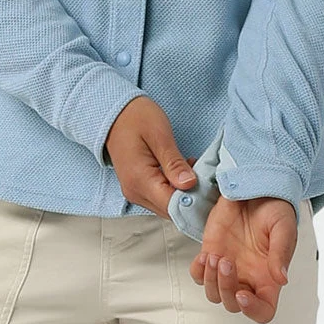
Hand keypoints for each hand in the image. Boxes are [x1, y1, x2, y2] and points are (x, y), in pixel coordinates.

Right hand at [104, 96, 197, 218]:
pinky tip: (182, 172)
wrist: (115, 113)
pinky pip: (160, 197)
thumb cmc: (136, 118)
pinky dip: (174, 189)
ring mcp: (135, 192)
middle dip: (191, 197)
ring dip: (183, 193)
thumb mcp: (159, 135)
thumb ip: (174, 162)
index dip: (193, 200)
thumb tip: (190, 185)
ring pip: (166, 206)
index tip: (208, 186)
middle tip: (204, 175)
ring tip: (193, 168)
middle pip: (170, 210)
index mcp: (140, 180)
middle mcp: (135, 192)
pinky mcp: (138, 188)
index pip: (172, 206)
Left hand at [188, 194, 297, 323]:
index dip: (252, 311)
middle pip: (233, 304)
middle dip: (226, 288)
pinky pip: (199, 274)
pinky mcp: (212, 252)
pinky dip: (198, 270)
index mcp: (268, 277)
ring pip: (214, 293)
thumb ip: (281, 252)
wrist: (254, 185)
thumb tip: (282, 279)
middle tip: (227, 262)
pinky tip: (206, 254)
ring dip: (211, 280)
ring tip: (215, 256)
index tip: (243, 295)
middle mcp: (248, 276)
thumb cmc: (274, 207)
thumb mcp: (283, 226)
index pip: (263, 311)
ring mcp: (229, 266)